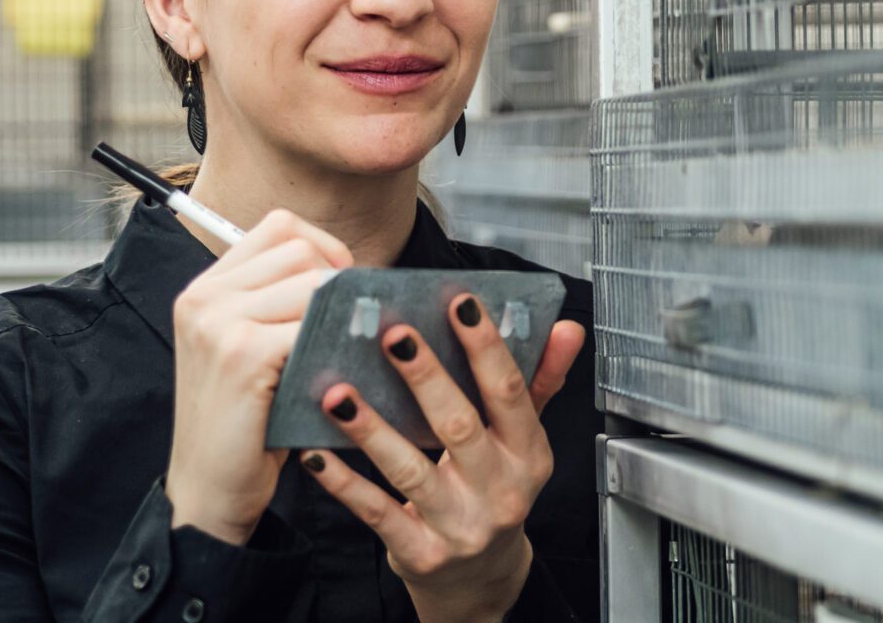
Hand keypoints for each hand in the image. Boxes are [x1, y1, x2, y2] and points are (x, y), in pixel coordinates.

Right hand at [165, 209, 352, 544]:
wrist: (210, 489)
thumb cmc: (245, 420)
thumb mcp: (251, 346)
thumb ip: (281, 302)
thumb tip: (358, 273)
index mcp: (207, 287)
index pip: (280, 226)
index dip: (324, 248)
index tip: (340, 287)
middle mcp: (205, 296)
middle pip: (301, 249)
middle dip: (338, 283)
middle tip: (346, 327)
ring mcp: (218, 323)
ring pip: (313, 284)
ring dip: (338, 318)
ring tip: (337, 353)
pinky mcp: (241, 354)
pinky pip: (311, 327)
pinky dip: (332, 349)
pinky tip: (329, 376)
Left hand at [301, 293, 585, 622]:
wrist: (479, 578)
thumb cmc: (496, 490)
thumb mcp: (525, 440)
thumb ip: (540, 380)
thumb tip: (566, 328)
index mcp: (528, 454)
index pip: (509, 393)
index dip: (486, 346)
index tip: (460, 304)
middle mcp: (499, 491)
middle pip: (459, 427)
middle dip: (426, 377)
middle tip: (393, 334)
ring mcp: (458, 526)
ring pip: (410, 471)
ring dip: (372, 429)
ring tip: (338, 393)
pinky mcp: (419, 553)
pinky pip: (376, 513)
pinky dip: (343, 483)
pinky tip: (315, 453)